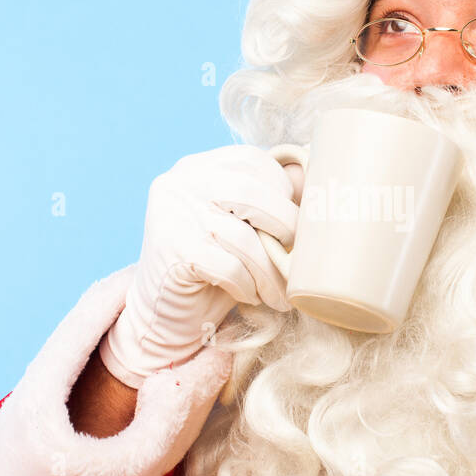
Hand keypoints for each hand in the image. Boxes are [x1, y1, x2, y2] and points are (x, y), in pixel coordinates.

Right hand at [98, 145, 301, 387]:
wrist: (163, 313)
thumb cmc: (212, 268)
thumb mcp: (243, 228)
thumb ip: (270, 201)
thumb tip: (312, 179)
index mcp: (198, 167)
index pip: (253, 161)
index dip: (283, 191)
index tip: (294, 226)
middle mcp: (181, 182)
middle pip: (251, 192)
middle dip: (285, 228)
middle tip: (296, 261)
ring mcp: (172, 214)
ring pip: (242, 237)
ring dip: (270, 272)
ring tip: (280, 294)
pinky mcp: (171, 250)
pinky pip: (227, 266)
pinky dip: (246, 285)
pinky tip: (248, 295)